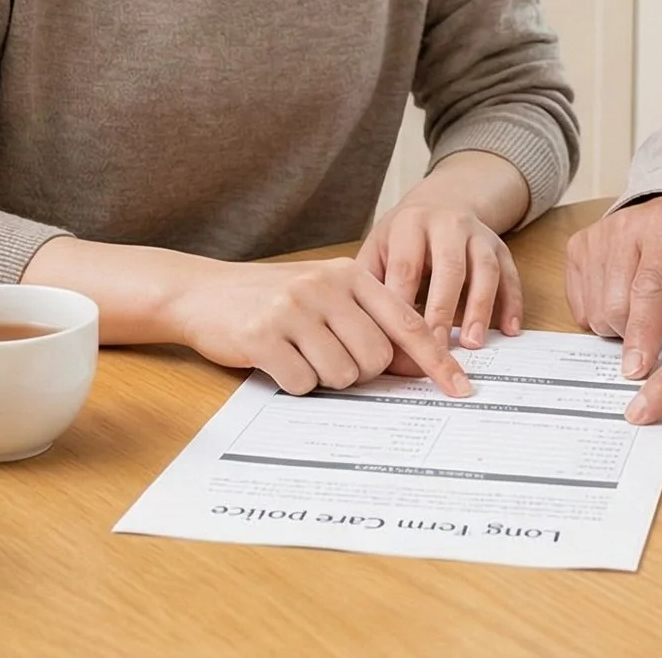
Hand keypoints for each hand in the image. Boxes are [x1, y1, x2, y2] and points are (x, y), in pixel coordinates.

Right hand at [166, 257, 472, 397]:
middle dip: (359, 373)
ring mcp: (294, 309)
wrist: (202, 292)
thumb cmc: (272, 299)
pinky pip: (303, 382)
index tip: (460, 388)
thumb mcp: (325, 295)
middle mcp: (325, 286)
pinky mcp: (264, 335)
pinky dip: (295, 382)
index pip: (407, 322)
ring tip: (298, 354)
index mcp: (349, 274)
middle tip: (329, 359)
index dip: (436, 359)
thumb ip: (368, 321)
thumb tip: (416, 366)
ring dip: (324, 378)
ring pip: (341, 374)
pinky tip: (277, 361)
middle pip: (375, 358)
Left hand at [361, 201, 523, 347]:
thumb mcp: (378, 248)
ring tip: (473, 343)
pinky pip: (511, 274)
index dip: (404, 307)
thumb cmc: (403, 238)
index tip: (401, 342)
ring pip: (485, 269)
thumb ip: (371, 285)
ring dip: (481, 307)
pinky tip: (510, 329)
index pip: (406, 268)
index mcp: (410, 224)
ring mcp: (478, 234)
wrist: (441, 202)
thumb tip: (367, 335)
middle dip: (443, 310)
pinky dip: (512, 302)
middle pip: (449, 267)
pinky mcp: (500, 247)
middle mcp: (447, 224)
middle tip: (438, 348)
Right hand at [565, 194, 661, 379]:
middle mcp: (626, 227)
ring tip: (647, 306)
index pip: (649, 289)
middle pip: (616, 308)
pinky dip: (603, 315)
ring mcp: (596, 236)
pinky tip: (624, 297)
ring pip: (596, 313)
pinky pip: (581, 308)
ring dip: (621, 326)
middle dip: (639, 334)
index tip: (637, 369)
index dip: (643, 333)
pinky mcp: (577, 247)